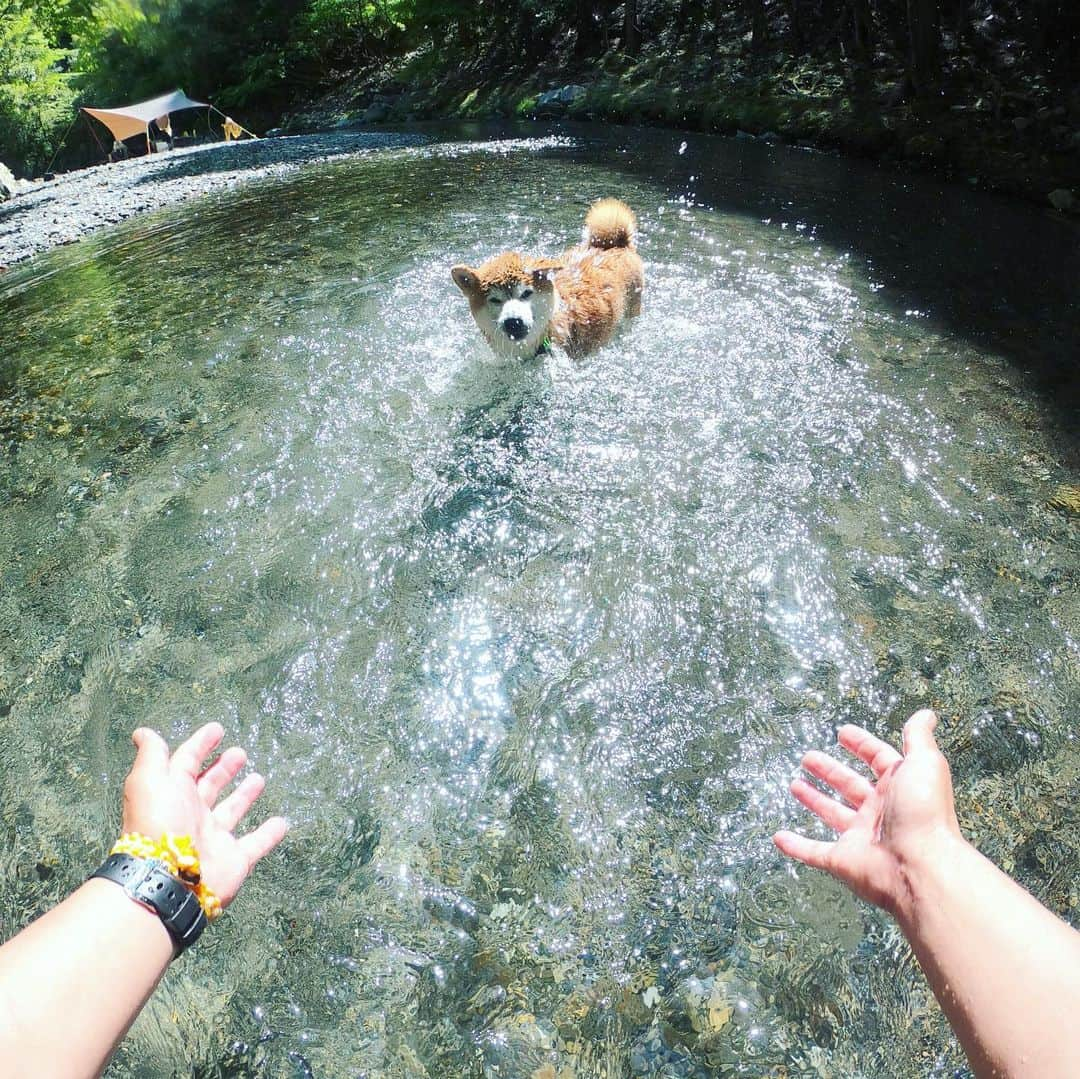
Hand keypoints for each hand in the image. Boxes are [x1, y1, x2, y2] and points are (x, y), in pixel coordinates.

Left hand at [122, 723, 287, 907]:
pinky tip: (282, 822)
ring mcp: (214, 838)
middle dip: (224, 768)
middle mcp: (192, 814)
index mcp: (173, 793)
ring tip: (259, 779)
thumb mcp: (148, 780)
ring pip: (232, 812)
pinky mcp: (234, 859)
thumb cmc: (158, 822)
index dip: (200, 745)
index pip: (187, 763)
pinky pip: (256, 844)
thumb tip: (142, 732)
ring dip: (244, 796)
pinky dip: (269, 834)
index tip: (217, 729)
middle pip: (210, 786)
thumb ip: (151, 755)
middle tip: (240, 753)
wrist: (168, 878)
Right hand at [773, 709, 963, 917]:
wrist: (921, 867)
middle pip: (850, 786)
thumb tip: (926, 713)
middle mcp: (880, 811)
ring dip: (814, 800)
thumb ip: (918, 738)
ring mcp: (861, 838)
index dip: (861, 745)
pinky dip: (796, 846)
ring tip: (794, 785)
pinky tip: (779, 837)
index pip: (878, 760)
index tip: (842, 732)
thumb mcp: (924, 764)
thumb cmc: (924, 812)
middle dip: (830, 771)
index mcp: (899, 787)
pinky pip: (814, 852)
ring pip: (832, 815)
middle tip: (808, 758)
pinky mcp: (843, 861)